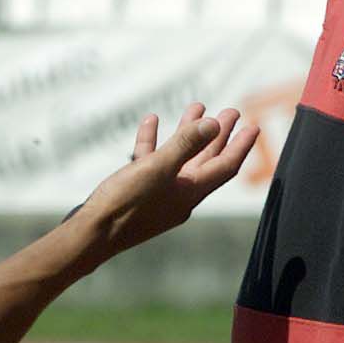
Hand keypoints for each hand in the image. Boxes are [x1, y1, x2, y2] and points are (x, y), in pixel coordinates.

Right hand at [75, 103, 257, 256]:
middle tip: (231, 111)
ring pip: (179, 158)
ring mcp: (158, 194)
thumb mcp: (157, 169)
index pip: (224, 167)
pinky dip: (153, 142)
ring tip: (195, 107)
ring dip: (188, 133)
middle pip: (206, 161)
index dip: (240, 146)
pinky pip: (150, 162)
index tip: (253, 126)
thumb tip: (216, 124)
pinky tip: (151, 121)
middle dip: (219, 135)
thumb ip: (186, 145)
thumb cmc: (124, 205)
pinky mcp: (136, 192)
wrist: (89, 235)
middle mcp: (179, 195)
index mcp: (190, 194)